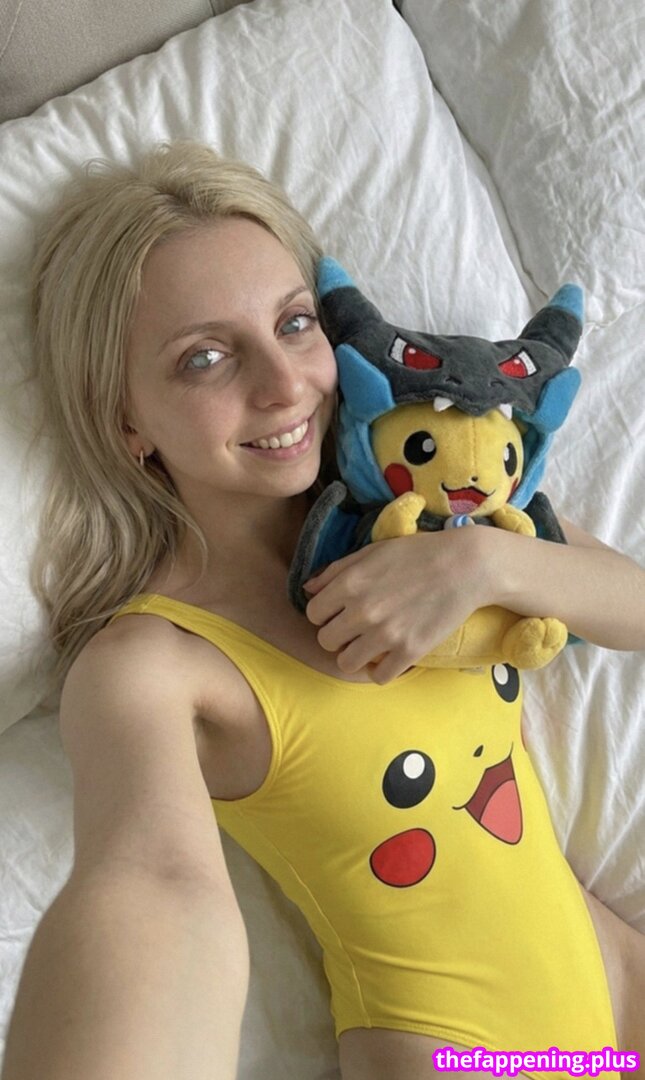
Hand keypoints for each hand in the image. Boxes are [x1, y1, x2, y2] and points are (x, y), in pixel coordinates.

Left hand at [304, 528, 494, 682]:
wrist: (466, 566)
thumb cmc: (417, 554)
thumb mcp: (372, 551)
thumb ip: (336, 570)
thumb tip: (308, 589)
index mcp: (350, 583)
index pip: (313, 614)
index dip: (325, 613)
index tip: (340, 611)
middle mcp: (362, 611)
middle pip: (325, 641)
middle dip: (338, 635)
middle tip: (356, 628)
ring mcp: (386, 634)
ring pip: (345, 663)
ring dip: (355, 656)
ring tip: (369, 645)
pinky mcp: (409, 651)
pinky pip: (378, 677)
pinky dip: (381, 670)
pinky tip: (389, 657)